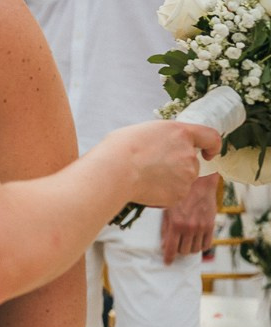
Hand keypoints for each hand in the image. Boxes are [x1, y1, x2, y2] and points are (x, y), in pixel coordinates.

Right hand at [101, 120, 218, 215]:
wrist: (114, 172)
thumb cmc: (120, 148)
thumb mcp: (144, 131)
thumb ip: (163, 138)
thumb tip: (163, 146)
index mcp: (180, 133)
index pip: (210, 137)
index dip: (211, 145)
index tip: (207, 152)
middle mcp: (188, 154)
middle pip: (192, 161)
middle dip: (177, 164)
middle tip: (152, 164)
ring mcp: (186, 176)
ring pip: (183, 178)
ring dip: (169, 178)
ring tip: (144, 175)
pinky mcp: (180, 194)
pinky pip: (175, 193)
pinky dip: (163, 191)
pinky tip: (145, 186)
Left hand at [159, 171, 222, 263]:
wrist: (198, 183)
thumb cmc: (178, 194)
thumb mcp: (166, 208)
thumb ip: (165, 227)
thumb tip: (164, 244)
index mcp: (175, 223)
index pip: (171, 248)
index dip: (168, 257)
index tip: (167, 262)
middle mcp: (189, 228)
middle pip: (183, 251)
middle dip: (178, 251)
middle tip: (176, 246)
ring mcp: (201, 228)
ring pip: (195, 249)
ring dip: (189, 248)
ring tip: (185, 243)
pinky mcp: (210, 226)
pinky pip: (206, 244)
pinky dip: (200, 246)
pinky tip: (195, 241)